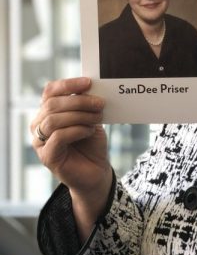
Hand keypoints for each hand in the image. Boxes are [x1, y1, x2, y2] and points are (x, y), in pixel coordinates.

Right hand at [31, 77, 112, 233]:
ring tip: (97, 117)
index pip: (50, 92)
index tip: (88, 82)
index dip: (68, 85)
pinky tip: (90, 131)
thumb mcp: (90, 119)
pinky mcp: (47, 157)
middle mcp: (39, 126)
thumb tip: (90, 87)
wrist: (96, 172)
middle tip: (100, 103)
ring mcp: (40, 142)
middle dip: (79, 101)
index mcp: (47, 113)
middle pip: (52, 105)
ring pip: (53, 120)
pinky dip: (77, 130)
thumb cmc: (91, 144)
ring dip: (79, 115)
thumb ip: (85, 105)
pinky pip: (58, 137)